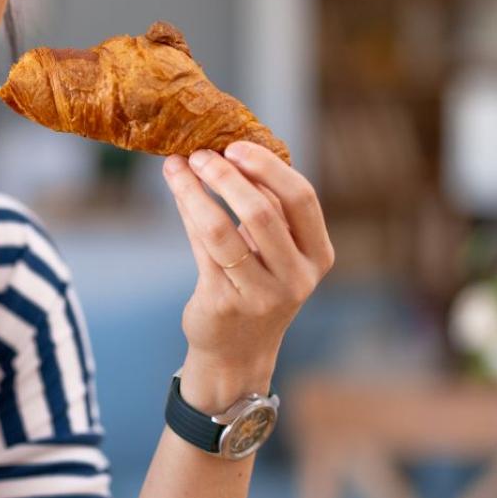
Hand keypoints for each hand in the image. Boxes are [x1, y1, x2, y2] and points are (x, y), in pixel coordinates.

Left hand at [161, 142, 333, 405]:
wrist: (236, 352)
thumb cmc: (255, 286)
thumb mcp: (273, 251)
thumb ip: (262, 209)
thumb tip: (225, 151)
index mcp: (318, 254)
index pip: (301, 198)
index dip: (269, 167)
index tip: (237, 145)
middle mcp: (297, 276)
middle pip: (263, 211)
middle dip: (227, 176)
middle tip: (200, 154)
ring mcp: (262, 294)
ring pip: (223, 229)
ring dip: (196, 191)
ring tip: (178, 166)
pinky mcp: (225, 303)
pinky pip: (202, 247)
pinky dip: (188, 212)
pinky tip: (178, 192)